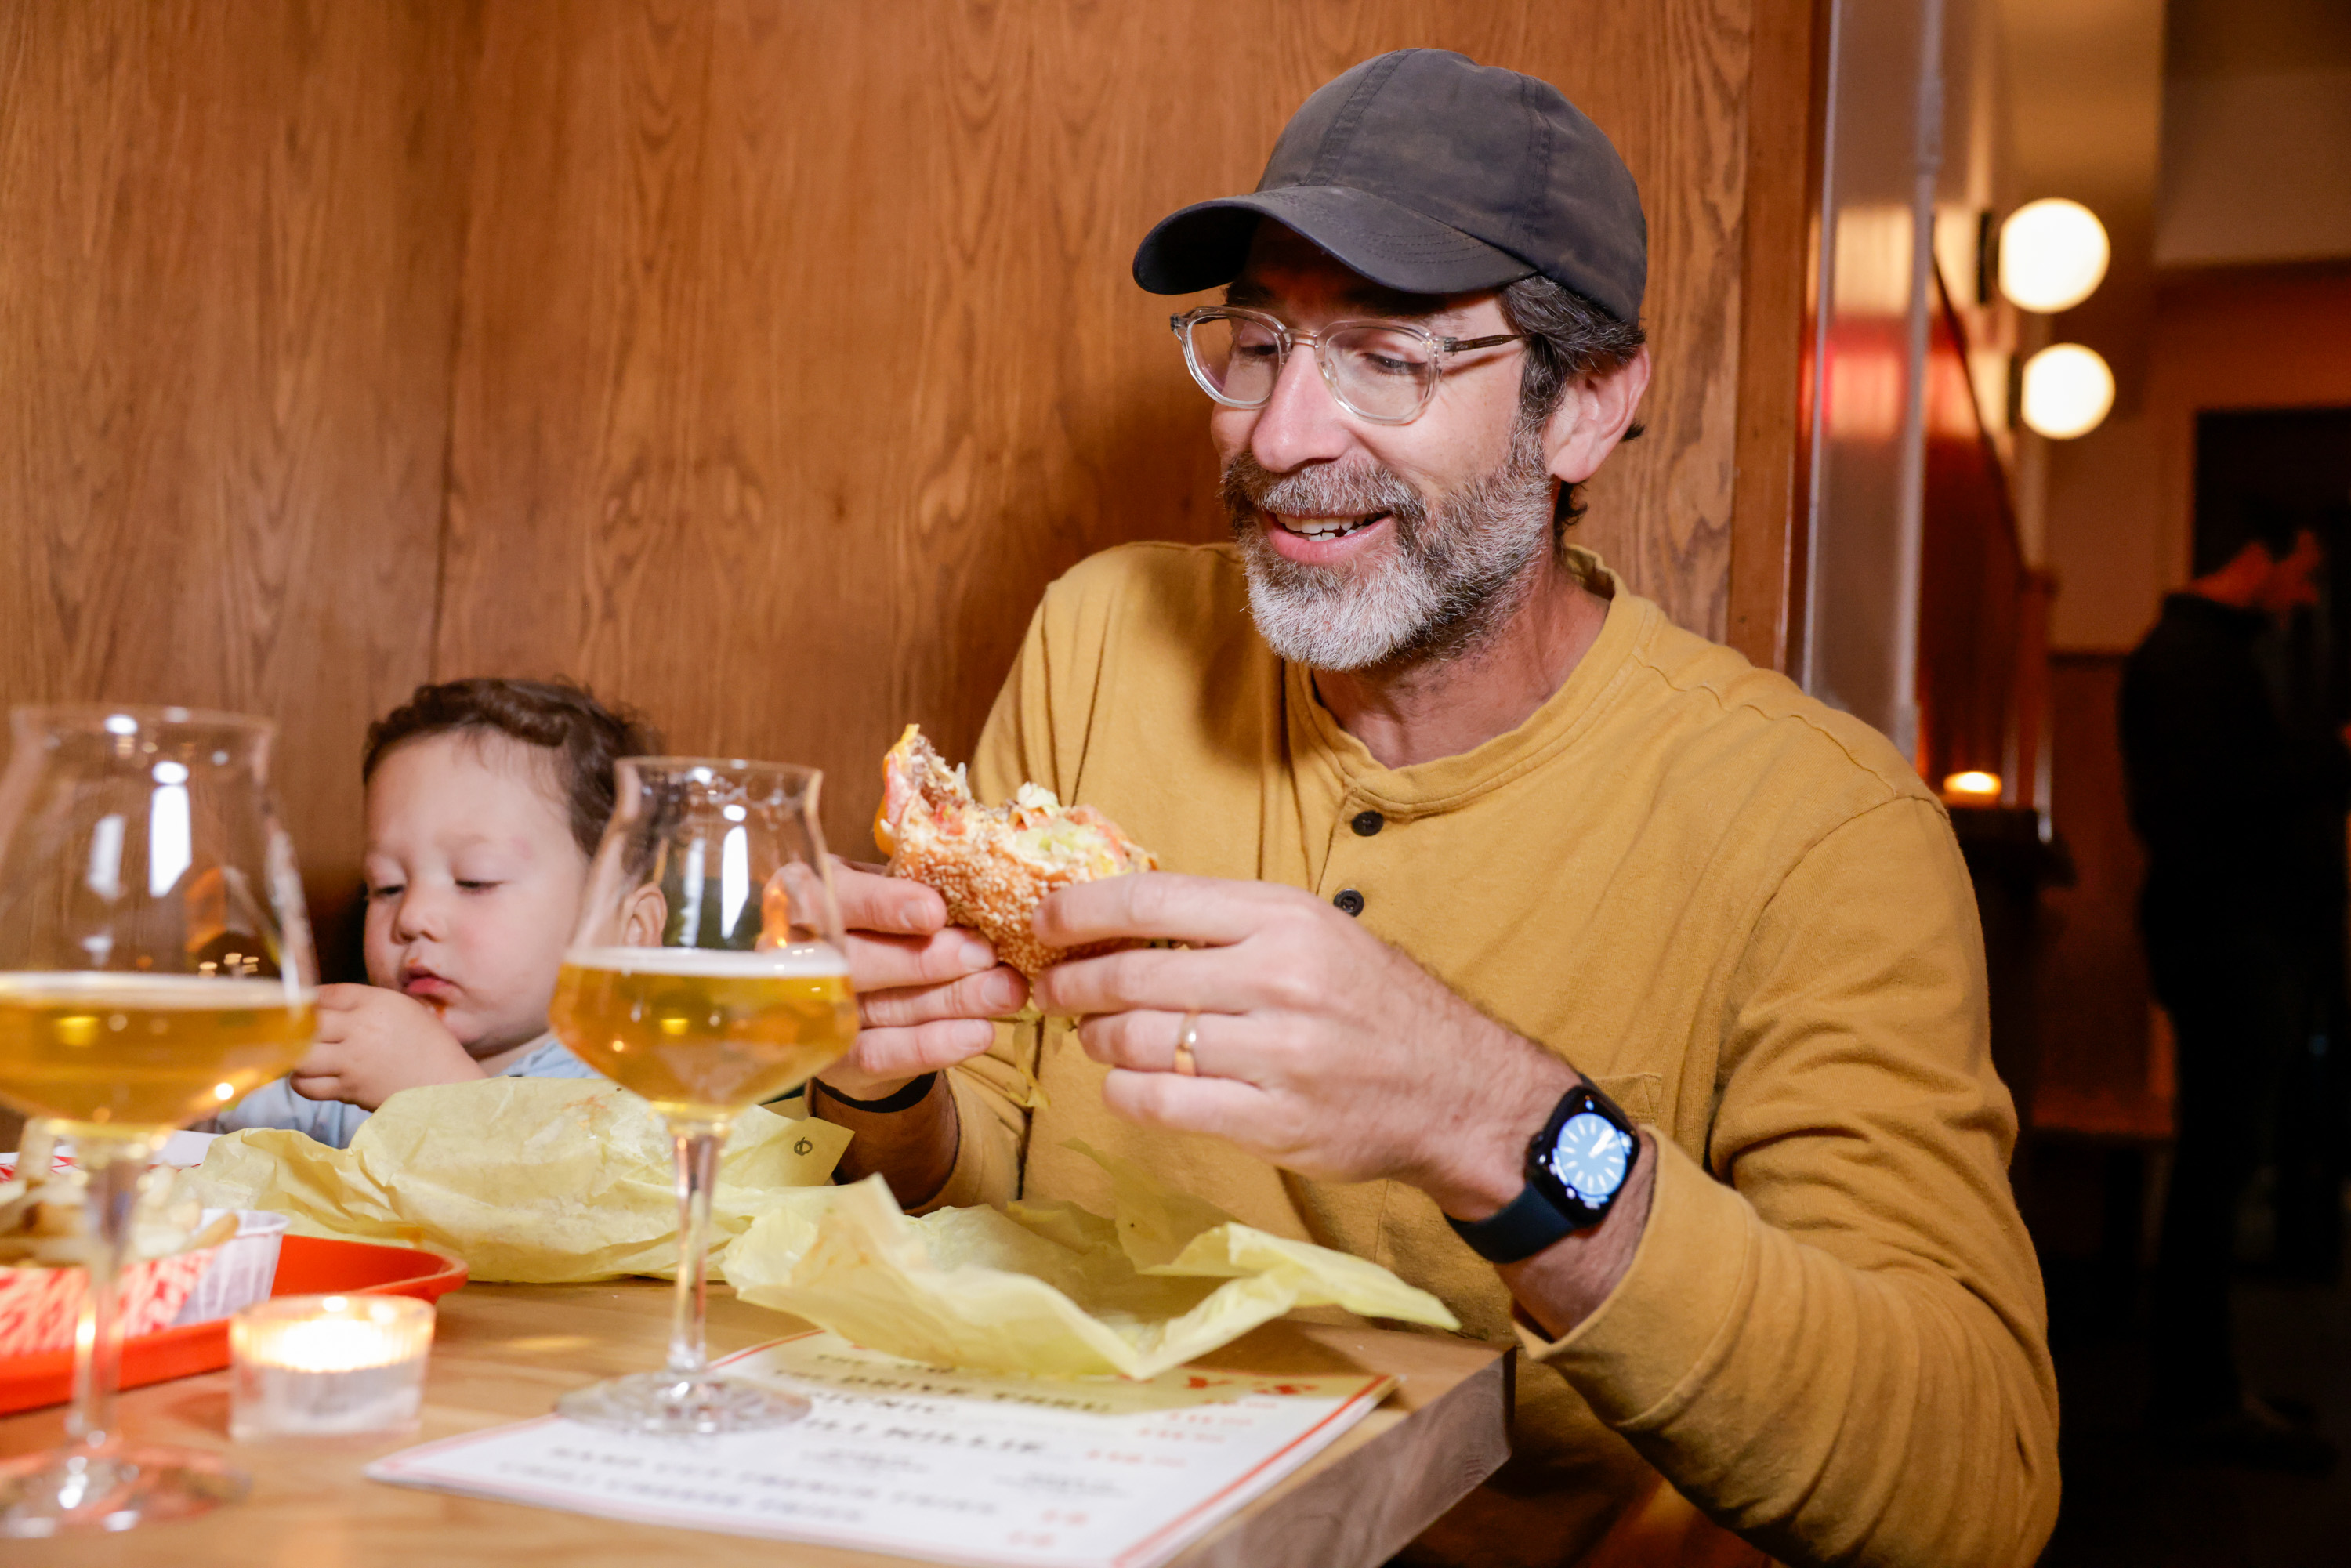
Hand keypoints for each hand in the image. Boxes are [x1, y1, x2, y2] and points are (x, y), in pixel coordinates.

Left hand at [289, 984, 485, 1110]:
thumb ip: (363, 1003)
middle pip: (306, 1022)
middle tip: (297, 1032)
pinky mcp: (348, 1089)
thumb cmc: (427, 1045)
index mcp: (376, 1003)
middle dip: (296, 1026)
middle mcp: (360, 1028)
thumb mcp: (402, 1009)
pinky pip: (307, 1085)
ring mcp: (352, 1061)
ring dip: (295, 1054)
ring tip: (301, 1054)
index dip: (310, 999)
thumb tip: (320, 1005)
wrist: (445, 1084)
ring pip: (299, 1055)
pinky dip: (302, 1081)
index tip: (306, 1006)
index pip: (327, 993)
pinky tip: (311, 1076)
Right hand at [823, 859, 1028, 1099]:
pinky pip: (879, 1055)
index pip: (833, 899)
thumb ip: (914, 886)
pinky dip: (932, 1046)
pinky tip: (978, 1033)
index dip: (882, 905)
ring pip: (877, 1008)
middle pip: (855, 962)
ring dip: (947, 1001)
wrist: (856, 992)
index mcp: (804, 893)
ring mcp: (807, 1010)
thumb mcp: (885, 891)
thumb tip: (977, 885)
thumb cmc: (876, 922)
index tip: (935, 911)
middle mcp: (792, 953)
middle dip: (924, 960)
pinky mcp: (830, 1058)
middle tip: (984, 956)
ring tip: (1003, 992)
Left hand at [1029, 873, 1574, 1215]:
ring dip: (1099, 1040)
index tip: (1042, 921)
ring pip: (1138, 1042)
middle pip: (1131, 976)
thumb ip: (1227, 924)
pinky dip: (1125, 1092)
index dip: (1079, 910)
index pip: (1151, 901)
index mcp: (1283, 918)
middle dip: (1074, 982)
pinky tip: (1126, 1082)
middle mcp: (1279, 979)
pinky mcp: (1274, 1121)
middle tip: (1056, 989)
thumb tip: (1118, 916)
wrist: (1456, 1088)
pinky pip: (1162, 1104)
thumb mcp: (1314, 932)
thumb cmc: (1371, 1003)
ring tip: (1098, 1035)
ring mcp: (1277, 1055)